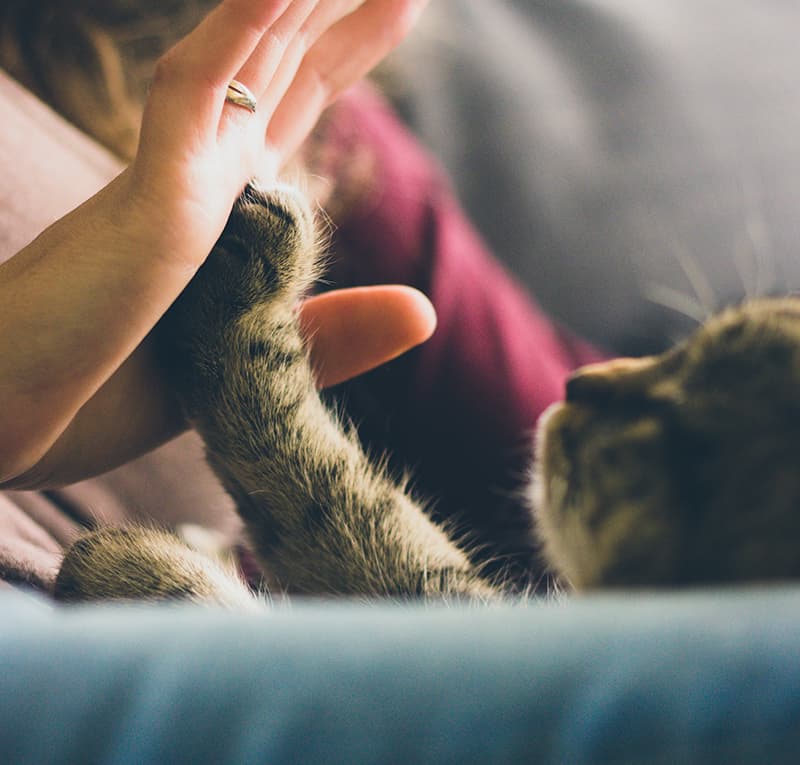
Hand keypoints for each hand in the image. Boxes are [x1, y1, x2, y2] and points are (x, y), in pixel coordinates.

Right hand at [0, 0, 429, 485]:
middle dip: (338, 7)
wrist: (9, 426)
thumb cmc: (105, 394)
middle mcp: (200, 175)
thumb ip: (336, 334)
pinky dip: (238, 32)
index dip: (342, 48)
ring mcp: (174, 179)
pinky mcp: (148, 203)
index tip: (392, 4)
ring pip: (247, 55)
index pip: (291, 104)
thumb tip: (425, 311)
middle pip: (283, 63)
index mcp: (222, 208)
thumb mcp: (252, 364)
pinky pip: (195, 97)